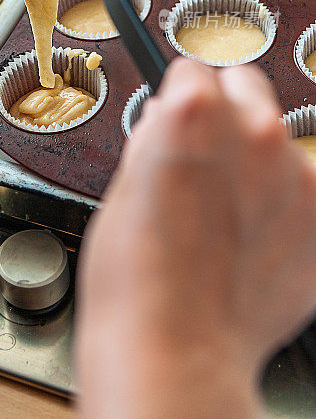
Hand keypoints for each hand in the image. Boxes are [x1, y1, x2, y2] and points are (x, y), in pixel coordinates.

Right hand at [75, 59, 315, 418]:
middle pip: (245, 84)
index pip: (191, 69)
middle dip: (223, 108)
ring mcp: (295, 173)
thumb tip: (165, 119)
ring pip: (277, 137)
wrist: (175, 349)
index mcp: (194, 113)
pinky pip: (301, 184)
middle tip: (203, 155)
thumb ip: (153, 138)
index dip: (176, 97)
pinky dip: (282, 199)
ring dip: (254, 158)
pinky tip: (251, 236)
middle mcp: (254, 131)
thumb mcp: (123, 186)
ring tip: (225, 209)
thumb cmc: (136, 277)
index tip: (173, 118)